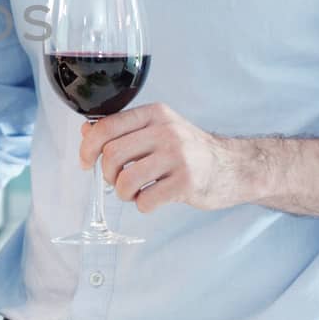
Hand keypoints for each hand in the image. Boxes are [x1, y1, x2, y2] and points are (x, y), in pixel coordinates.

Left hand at [78, 102, 240, 213]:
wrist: (233, 166)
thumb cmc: (189, 150)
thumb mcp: (158, 129)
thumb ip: (124, 128)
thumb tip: (86, 130)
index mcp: (154, 114)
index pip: (105, 127)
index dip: (87, 148)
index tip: (85, 162)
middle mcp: (166, 131)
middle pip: (112, 154)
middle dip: (107, 174)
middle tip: (116, 180)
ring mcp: (178, 157)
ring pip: (125, 180)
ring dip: (123, 193)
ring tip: (133, 192)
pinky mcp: (187, 183)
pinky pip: (145, 200)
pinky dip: (142, 205)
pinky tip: (151, 199)